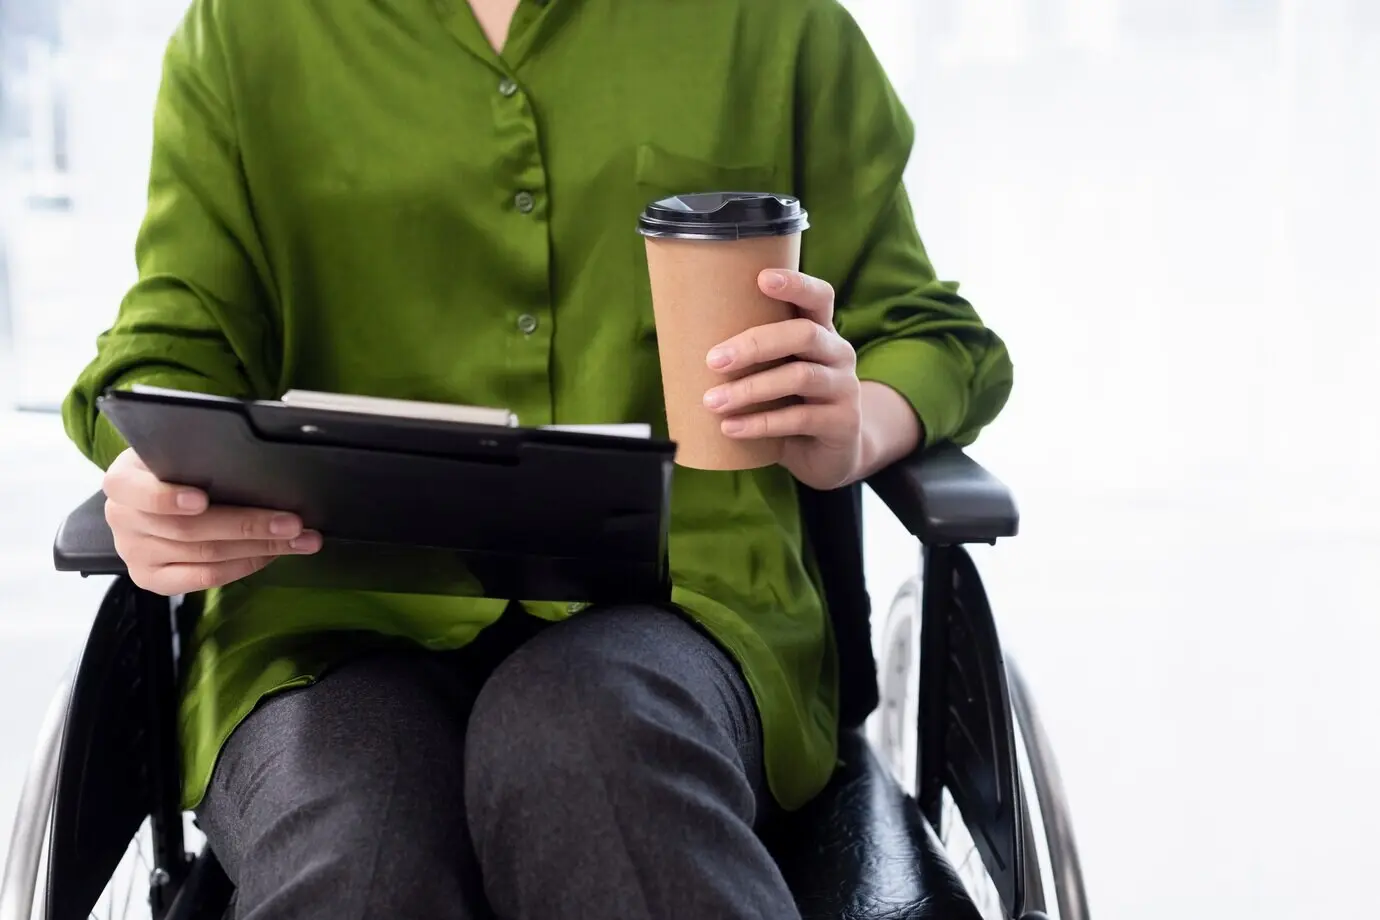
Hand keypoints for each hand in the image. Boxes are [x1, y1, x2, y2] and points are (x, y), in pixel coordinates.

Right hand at [102, 447, 320, 595]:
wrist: (145, 499)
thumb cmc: (171, 469)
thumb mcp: (172, 453)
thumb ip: (196, 455)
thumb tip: (254, 459)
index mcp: (122, 482)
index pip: (138, 491)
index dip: (168, 498)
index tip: (201, 499)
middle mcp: (122, 520)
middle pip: (189, 529)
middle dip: (248, 525)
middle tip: (292, 522)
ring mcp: (136, 554)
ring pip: (205, 556)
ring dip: (259, 547)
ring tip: (298, 540)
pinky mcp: (152, 579)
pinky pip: (203, 579)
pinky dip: (243, 566)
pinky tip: (271, 555)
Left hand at [702, 270, 861, 489]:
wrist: (831, 452)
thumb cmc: (793, 403)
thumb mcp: (778, 372)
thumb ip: (753, 355)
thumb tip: (682, 343)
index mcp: (821, 331)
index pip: (818, 297)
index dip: (796, 284)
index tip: (761, 279)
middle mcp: (838, 353)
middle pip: (804, 334)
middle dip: (755, 344)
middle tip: (714, 360)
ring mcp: (844, 387)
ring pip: (800, 377)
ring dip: (751, 389)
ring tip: (712, 401)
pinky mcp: (842, 422)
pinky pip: (799, 419)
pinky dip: (761, 423)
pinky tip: (731, 427)